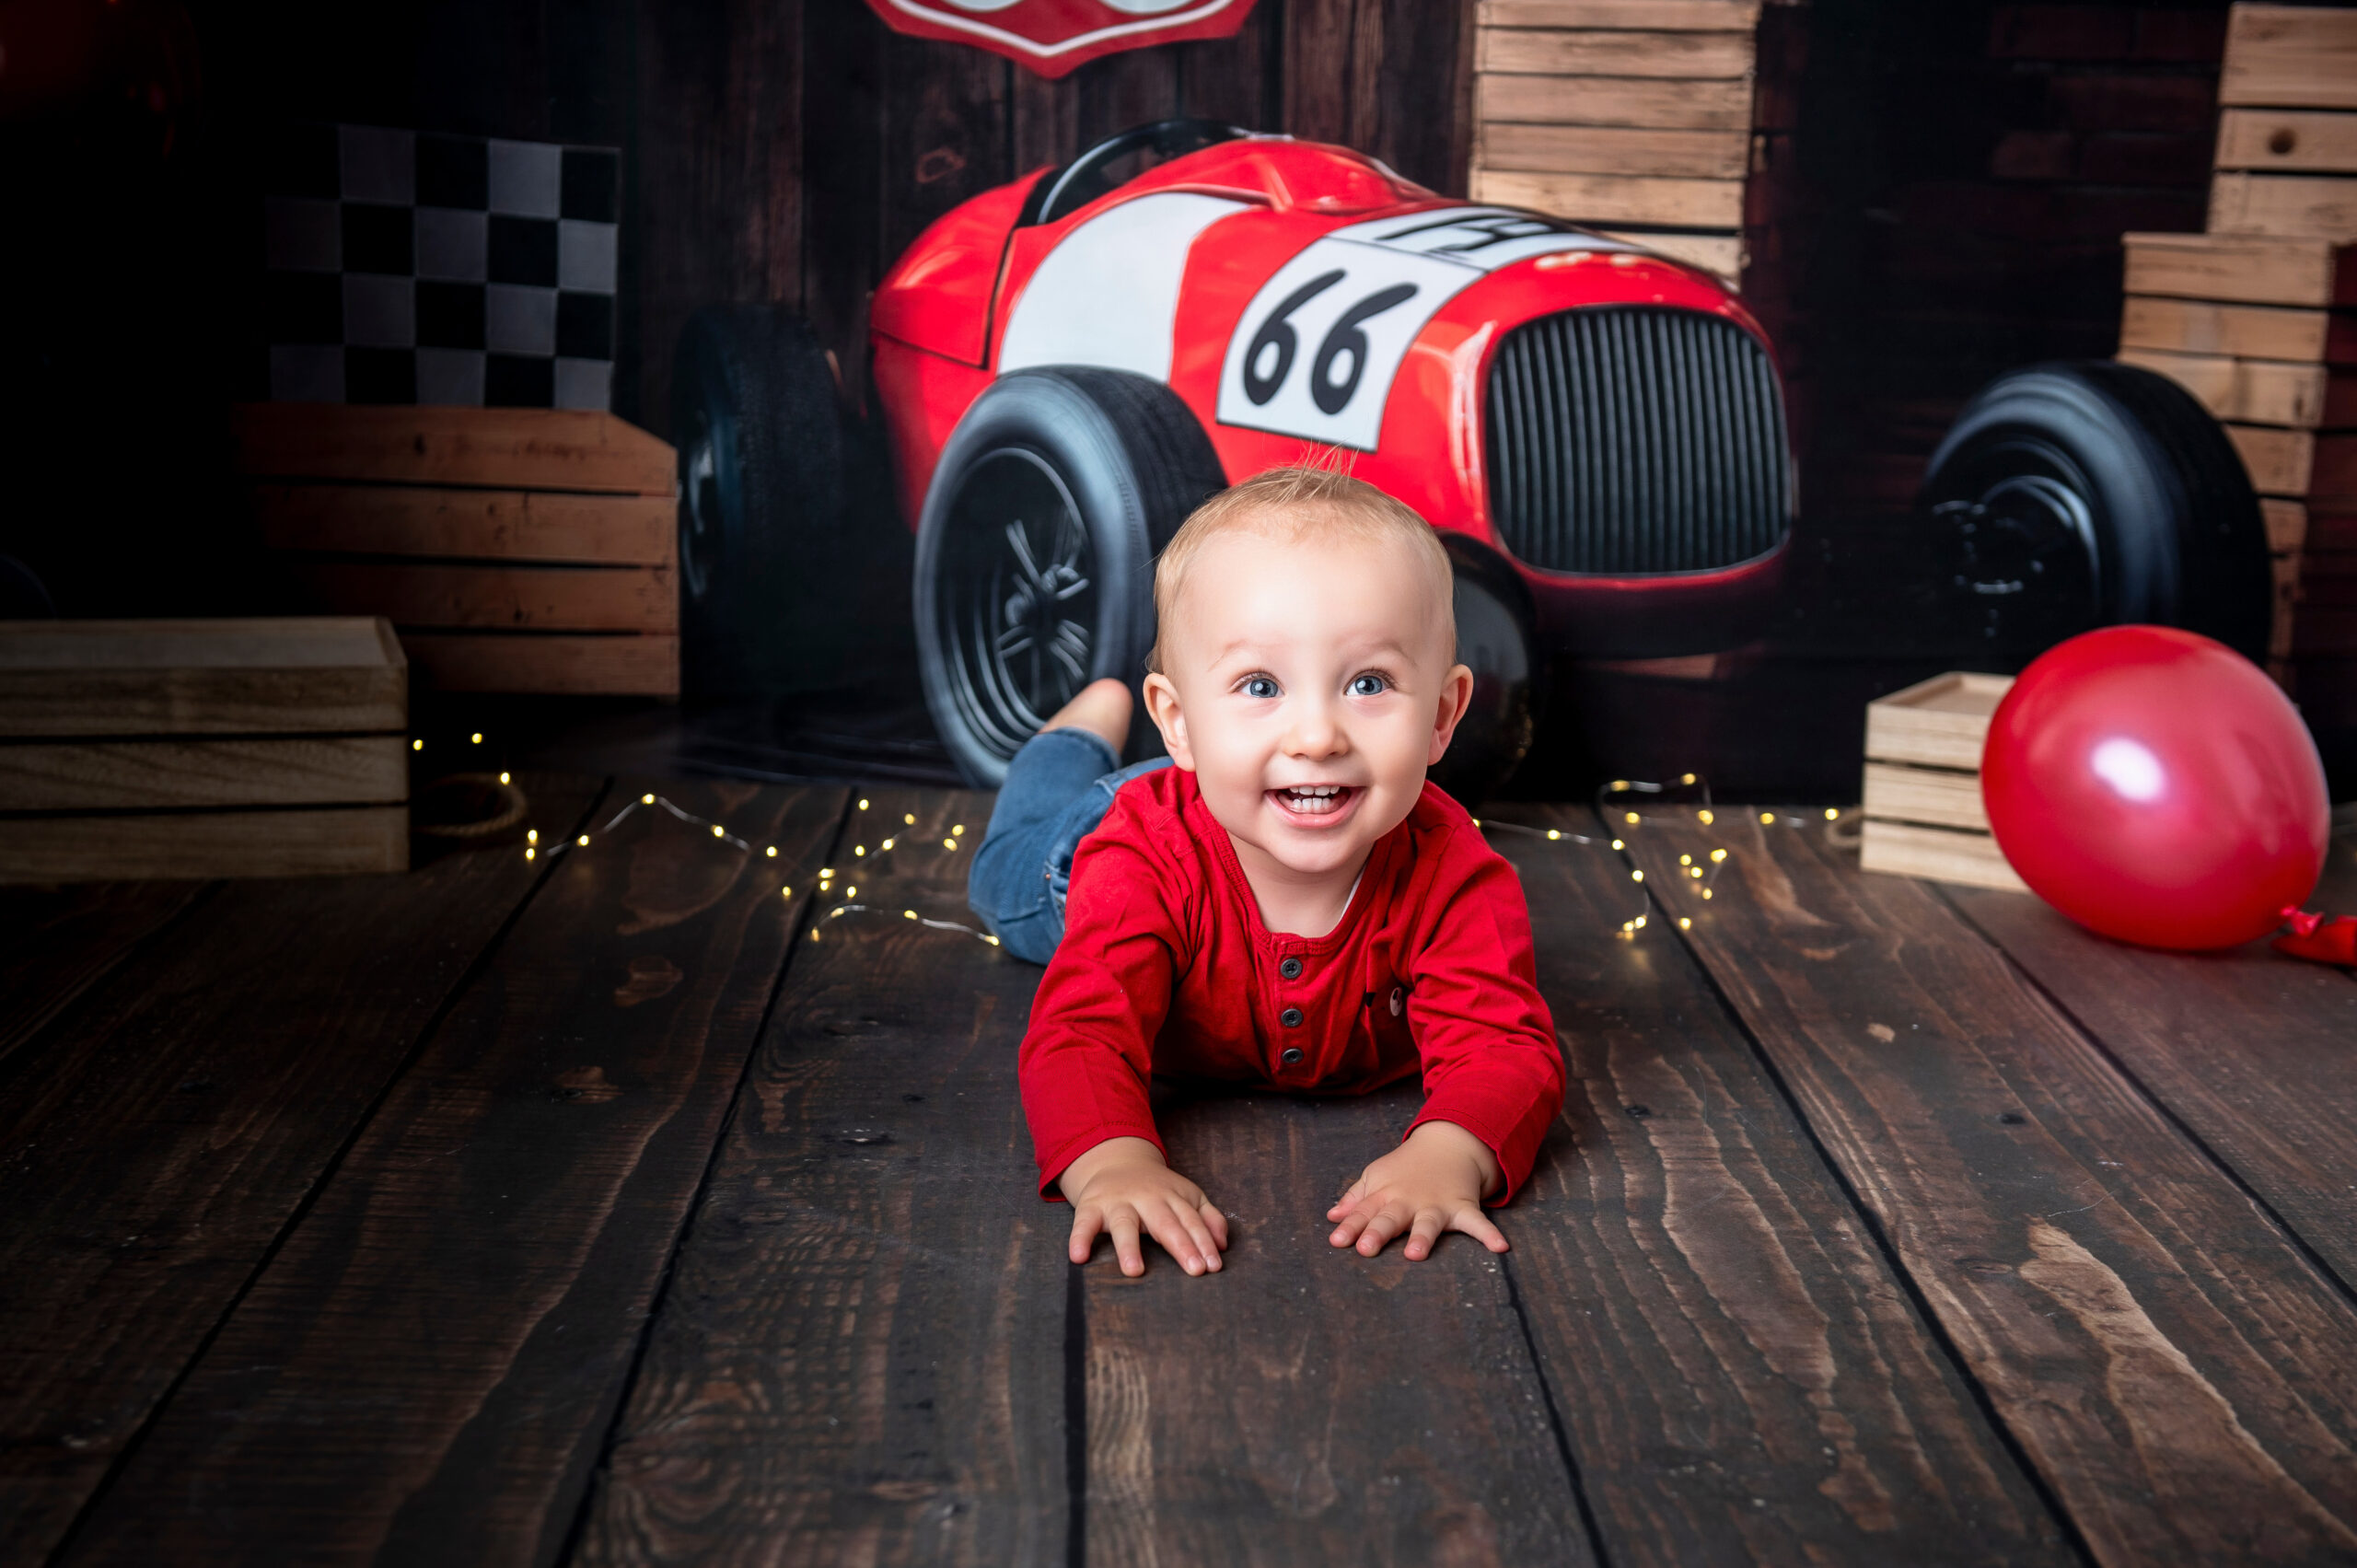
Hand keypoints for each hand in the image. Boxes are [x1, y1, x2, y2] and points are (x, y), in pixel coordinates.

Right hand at [1058, 1136, 1229, 1277]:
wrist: (1114, 1161)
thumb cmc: (1156, 1189)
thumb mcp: (1186, 1196)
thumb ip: (1207, 1217)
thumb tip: (1223, 1245)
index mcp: (1172, 1196)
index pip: (1191, 1221)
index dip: (1203, 1242)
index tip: (1213, 1266)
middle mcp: (1146, 1198)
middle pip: (1165, 1223)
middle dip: (1181, 1245)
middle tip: (1194, 1269)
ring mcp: (1117, 1202)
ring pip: (1124, 1224)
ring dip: (1129, 1247)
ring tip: (1134, 1271)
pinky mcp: (1091, 1207)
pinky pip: (1084, 1223)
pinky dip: (1079, 1239)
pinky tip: (1078, 1257)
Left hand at [1326, 1120, 1505, 1260]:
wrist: (1446, 1143)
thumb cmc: (1404, 1168)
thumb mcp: (1376, 1176)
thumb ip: (1355, 1199)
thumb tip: (1331, 1217)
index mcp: (1385, 1194)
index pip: (1363, 1212)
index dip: (1349, 1227)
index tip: (1336, 1241)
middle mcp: (1408, 1200)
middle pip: (1390, 1218)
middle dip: (1378, 1232)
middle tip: (1365, 1249)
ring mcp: (1436, 1204)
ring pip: (1428, 1223)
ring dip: (1422, 1237)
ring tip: (1415, 1254)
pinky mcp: (1462, 1207)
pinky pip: (1477, 1223)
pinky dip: (1489, 1234)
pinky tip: (1500, 1248)